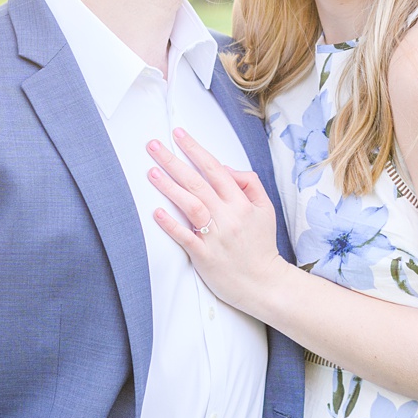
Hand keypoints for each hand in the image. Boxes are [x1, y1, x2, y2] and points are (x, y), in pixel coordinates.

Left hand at [147, 130, 288, 316]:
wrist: (264, 282)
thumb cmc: (261, 245)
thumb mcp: (266, 209)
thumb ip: (250, 184)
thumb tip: (225, 168)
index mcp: (242, 203)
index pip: (216, 169)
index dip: (196, 150)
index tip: (179, 135)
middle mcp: (228, 216)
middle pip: (198, 182)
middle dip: (174, 161)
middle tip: (153, 146)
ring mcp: (215, 236)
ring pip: (191, 205)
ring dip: (170, 187)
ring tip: (151, 172)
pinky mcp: (204, 256)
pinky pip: (185, 237)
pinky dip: (171, 224)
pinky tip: (157, 212)